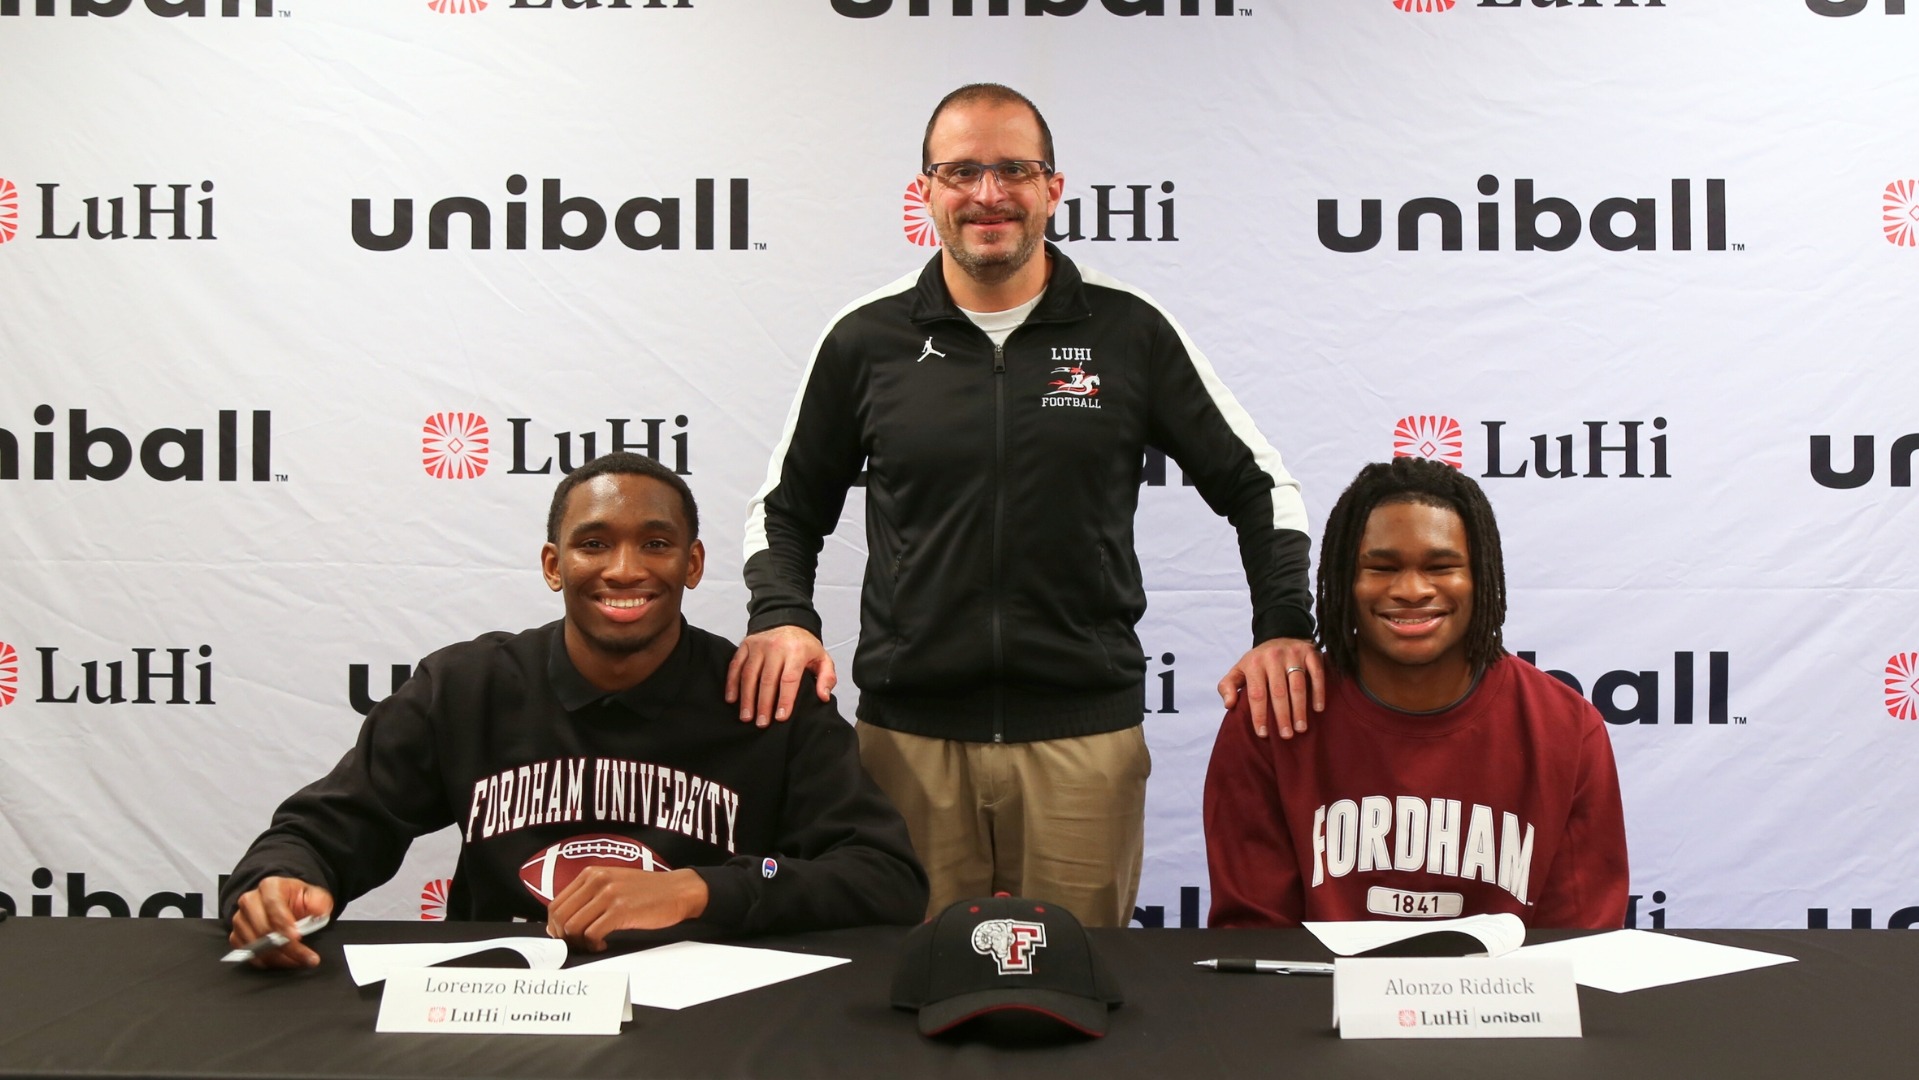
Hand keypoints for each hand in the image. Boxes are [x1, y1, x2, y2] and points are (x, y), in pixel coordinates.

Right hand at [227, 876, 334, 969]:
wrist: (286, 905)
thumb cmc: (298, 900)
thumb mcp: (315, 895)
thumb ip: (319, 901)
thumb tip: (319, 913)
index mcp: (269, 886)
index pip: (273, 905)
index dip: (284, 923)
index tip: (297, 937)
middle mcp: (250, 900)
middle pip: (263, 928)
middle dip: (286, 946)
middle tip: (305, 956)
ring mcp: (240, 919)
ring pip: (255, 944)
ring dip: (278, 957)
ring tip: (298, 960)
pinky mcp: (236, 935)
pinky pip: (248, 953)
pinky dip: (266, 961)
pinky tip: (283, 961)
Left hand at [546, 868, 708, 950]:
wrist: (677, 891)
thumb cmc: (646, 891)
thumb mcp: (612, 884)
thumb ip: (586, 897)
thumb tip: (558, 924)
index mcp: (591, 873)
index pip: (555, 904)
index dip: (555, 926)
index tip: (564, 937)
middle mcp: (597, 881)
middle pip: (560, 917)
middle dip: (563, 937)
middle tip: (576, 945)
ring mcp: (608, 895)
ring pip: (573, 927)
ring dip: (579, 943)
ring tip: (592, 945)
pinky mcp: (620, 910)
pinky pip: (592, 934)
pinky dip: (593, 945)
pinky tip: (603, 945)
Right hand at [725, 625, 834, 726]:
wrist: (786, 618)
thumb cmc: (804, 645)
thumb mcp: (822, 658)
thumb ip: (827, 678)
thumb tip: (823, 697)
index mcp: (796, 651)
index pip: (789, 678)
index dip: (785, 699)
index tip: (781, 717)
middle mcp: (776, 647)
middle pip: (767, 680)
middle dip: (763, 704)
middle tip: (761, 723)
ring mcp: (758, 645)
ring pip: (749, 674)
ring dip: (746, 697)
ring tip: (746, 717)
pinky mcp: (745, 645)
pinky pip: (736, 665)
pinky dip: (732, 682)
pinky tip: (732, 699)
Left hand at [1217, 637, 1324, 739]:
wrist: (1280, 634)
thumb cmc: (1259, 661)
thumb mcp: (1239, 670)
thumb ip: (1227, 686)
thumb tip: (1229, 705)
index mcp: (1254, 663)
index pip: (1256, 693)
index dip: (1259, 715)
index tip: (1263, 734)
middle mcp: (1273, 657)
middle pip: (1278, 691)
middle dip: (1282, 716)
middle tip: (1286, 735)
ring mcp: (1293, 653)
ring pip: (1297, 685)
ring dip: (1300, 708)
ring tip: (1301, 728)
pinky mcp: (1310, 652)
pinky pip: (1316, 673)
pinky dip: (1318, 691)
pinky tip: (1318, 708)